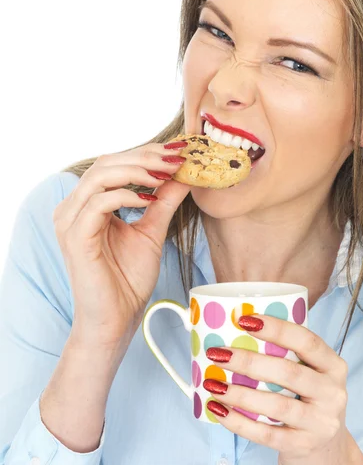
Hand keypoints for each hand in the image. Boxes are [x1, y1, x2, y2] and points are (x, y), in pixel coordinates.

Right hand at [53, 140, 190, 348]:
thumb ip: (164, 201)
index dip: (147, 153)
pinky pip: (99, 203)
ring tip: (166, 174)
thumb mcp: (152, 230)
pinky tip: (149, 199)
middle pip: (107, 162)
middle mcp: (73, 207)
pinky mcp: (75, 237)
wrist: (116, 319)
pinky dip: (126, 195)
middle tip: (177, 157)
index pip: (114, 163)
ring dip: (137, 170)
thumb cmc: (128, 279)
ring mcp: (70, 221)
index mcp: (88, 203)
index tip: (179, 151)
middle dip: (145, 156)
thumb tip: (184, 174)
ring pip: (100, 176)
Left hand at [204, 314, 362, 464]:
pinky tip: (219, 410)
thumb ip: (287, 353)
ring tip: (213, 384)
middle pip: (288, 373)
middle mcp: (332, 393)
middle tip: (218, 354)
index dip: (276, 329)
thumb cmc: (309, 397)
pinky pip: (266, 434)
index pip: (307, 341)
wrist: (327, 447)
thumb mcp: (311, 372)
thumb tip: (238, 327)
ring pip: (276, 406)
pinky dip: (238, 422)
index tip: (244, 320)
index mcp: (333, 366)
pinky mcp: (303, 446)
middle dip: (249, 362)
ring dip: (240, 394)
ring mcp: (320, 423)